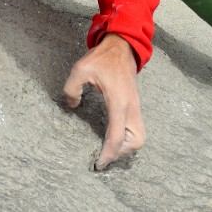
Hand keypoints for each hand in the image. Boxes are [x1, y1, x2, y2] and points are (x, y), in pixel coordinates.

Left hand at [62, 34, 144, 169]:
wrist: (122, 46)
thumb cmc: (103, 58)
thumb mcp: (80, 69)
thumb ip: (72, 89)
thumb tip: (72, 106)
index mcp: (119, 102)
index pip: (116, 136)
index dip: (108, 154)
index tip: (98, 165)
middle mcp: (131, 107)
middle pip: (136, 141)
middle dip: (121, 153)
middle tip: (104, 155)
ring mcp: (136, 106)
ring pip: (140, 136)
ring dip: (126, 146)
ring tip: (109, 148)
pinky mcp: (135, 105)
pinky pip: (137, 128)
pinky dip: (128, 138)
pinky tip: (114, 137)